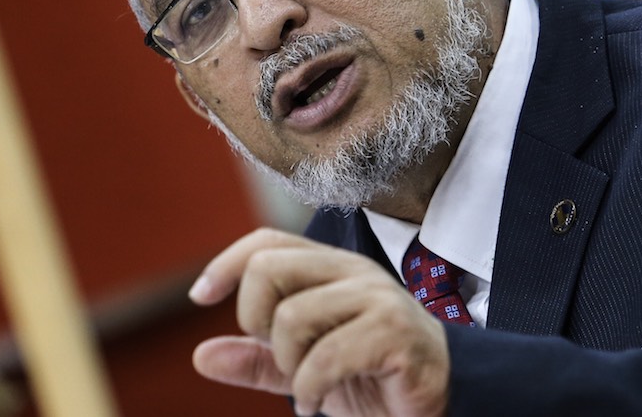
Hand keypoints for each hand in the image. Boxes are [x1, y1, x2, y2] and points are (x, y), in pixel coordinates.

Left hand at [189, 228, 449, 416]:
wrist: (440, 401)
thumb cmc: (373, 378)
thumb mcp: (304, 369)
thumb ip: (258, 359)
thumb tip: (201, 354)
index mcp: (331, 270)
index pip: (267, 241)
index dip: (225, 263)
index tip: (200, 297)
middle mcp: (353, 272)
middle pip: (269, 267)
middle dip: (256, 321)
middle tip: (282, 357)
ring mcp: (377, 298)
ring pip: (291, 316)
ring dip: (288, 367)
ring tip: (309, 388)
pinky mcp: (394, 333)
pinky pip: (325, 356)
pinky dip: (310, 390)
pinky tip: (320, 402)